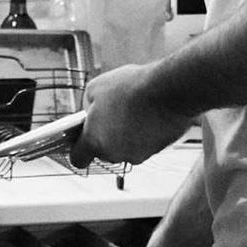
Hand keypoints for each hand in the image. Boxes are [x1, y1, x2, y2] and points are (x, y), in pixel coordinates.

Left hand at [68, 62, 195, 172]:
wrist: (169, 90)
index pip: (78, 159)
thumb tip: (91, 113)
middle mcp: (115, 154)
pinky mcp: (157, 150)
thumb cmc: (130, 87)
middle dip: (105, 136)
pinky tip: (148, 113)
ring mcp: (138, 154)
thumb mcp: (95, 88)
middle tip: (110, 114)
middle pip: (104, 152)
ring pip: (126, 147)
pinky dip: (145, 132)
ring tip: (133, 110)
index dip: (78, 149)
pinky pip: (145, 143)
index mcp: (94, 141)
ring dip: (126, 134)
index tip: (81, 139)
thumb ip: (88, 106)